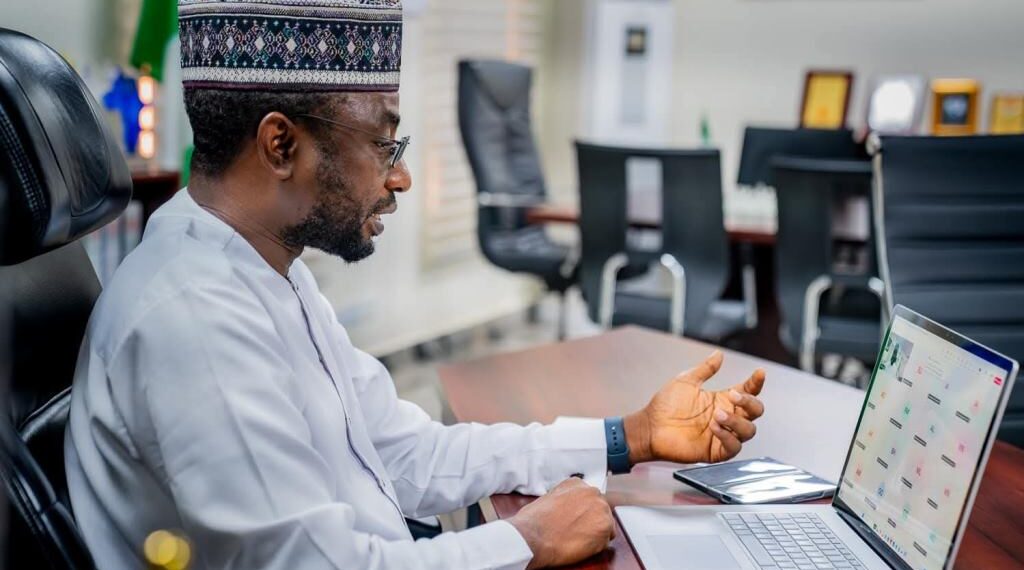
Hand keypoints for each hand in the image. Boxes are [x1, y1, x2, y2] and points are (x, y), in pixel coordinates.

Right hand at [507, 478, 614, 568]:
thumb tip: (570, 508)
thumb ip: (566, 499)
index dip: (584, 511)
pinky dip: (596, 545)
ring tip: (577, 539)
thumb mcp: (549, 498)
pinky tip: (580, 545)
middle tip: (577, 531)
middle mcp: (591, 492)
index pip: (589, 498)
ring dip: (595, 532)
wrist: (534, 536)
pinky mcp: (605, 527)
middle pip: (600, 509)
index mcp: (577, 484)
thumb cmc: (535, 521)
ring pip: (605, 524)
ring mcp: (600, 508)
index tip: (578, 519)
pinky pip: (606, 540)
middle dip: (591, 521)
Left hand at [624, 350, 765, 464]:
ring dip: (737, 421)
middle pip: (755, 411)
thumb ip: (705, 369)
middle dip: (749, 402)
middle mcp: (727, 417)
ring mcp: (723, 435)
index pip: (748, 391)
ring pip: (749, 430)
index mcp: (722, 400)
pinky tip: (714, 428)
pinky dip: (728, 437)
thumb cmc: (666, 405)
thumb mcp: (686, 381)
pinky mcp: (716, 451)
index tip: (759, 373)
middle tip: (732, 395)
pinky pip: (734, 447)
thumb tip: (719, 354)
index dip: (756, 383)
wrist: (650, 426)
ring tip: (717, 415)